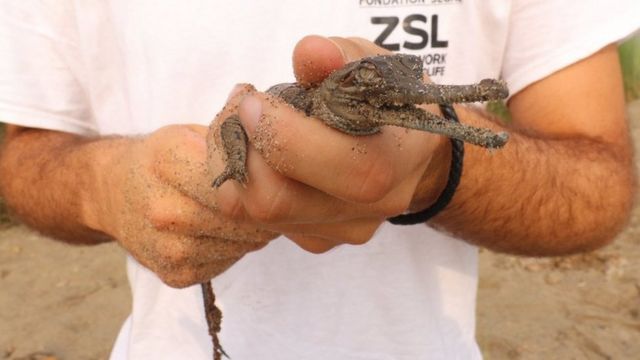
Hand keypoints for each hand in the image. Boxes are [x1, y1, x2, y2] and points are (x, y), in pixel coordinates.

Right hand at [93, 124, 276, 287]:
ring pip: (244, 243)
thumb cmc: (161, 158)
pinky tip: (227, 230)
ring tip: (250, 212)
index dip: (265, 177)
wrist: (112, 193)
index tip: (275, 174)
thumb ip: (234, 139)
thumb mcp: (190, 132)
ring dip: (257, 229)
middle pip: (244, 216)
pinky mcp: (175, 275)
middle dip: (268, 208)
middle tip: (275, 195)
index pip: (240, 178)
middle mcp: (164, 210)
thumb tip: (279, 146)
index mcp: (168, 162)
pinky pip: (230, 261)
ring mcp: (168, 248)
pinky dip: (238, 246)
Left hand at [214, 36, 449, 252]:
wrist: (411, 158)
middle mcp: (373, 205)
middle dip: (243, 151)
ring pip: (255, 213)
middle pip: (278, 201)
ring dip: (235, 163)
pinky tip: (260, 152)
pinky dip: (244, 182)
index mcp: (400, 157)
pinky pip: (258, 220)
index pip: (341, 165)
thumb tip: (311, 52)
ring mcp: (342, 230)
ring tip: (246, 125)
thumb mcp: (374, 68)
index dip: (284, 134)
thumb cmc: (387, 103)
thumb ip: (342, 56)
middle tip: (242, 110)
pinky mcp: (316, 239)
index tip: (255, 102)